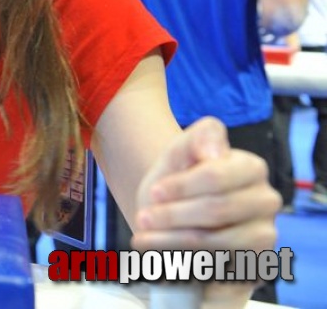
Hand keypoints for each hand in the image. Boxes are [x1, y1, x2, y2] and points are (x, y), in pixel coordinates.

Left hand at [132, 117, 280, 305]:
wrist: (173, 211)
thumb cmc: (178, 179)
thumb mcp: (181, 150)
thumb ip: (200, 136)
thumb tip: (214, 152)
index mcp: (251, 167)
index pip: (215, 176)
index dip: (181, 186)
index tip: (154, 192)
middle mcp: (265, 201)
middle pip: (215, 210)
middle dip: (172, 216)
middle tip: (142, 219)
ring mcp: (263, 235)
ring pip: (216, 243)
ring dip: (172, 242)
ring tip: (143, 240)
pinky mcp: (254, 265)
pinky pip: (218, 270)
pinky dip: (184, 265)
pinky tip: (161, 260)